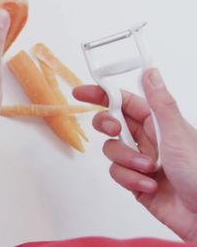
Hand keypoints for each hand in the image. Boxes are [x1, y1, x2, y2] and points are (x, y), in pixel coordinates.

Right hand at [74, 69, 196, 241]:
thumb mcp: (177, 134)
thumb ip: (160, 103)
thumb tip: (151, 72)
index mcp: (159, 123)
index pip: (125, 101)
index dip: (103, 94)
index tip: (82, 92)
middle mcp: (148, 139)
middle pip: (112, 122)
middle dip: (108, 126)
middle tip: (114, 129)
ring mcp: (140, 160)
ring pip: (112, 150)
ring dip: (127, 160)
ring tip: (149, 170)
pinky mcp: (135, 181)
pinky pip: (117, 173)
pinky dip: (130, 179)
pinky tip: (150, 186)